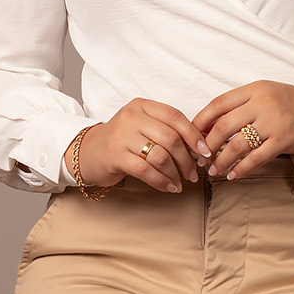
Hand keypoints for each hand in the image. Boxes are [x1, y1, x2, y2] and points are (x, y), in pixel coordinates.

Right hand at [64, 100, 212, 192]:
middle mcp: (131, 117)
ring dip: (175, 173)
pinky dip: (162, 181)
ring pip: (160, 156)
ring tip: (180, 182)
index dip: (194, 135)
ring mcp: (122, 136)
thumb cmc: (122, 141)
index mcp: (142, 105)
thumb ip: (166, 130)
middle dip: (187, 159)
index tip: (205, 152)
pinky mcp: (115, 156)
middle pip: (171, 138)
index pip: (175, 117)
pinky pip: (146, 171)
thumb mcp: (143, 126)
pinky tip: (169, 187)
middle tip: (193, 173)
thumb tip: (200, 146)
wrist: (88, 152)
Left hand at [190, 81, 293, 179]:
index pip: (218, 104)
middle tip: (198, 158)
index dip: (200, 121)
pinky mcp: (285, 139)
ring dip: (221, 160)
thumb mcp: (268, 95)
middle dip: (206, 145)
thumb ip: (244, 106)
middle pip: (223, 125)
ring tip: (213, 170)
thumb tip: (213, 125)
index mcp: (255, 89)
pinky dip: (241, 169)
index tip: (191, 136)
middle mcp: (262, 103)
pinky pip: (256, 157)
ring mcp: (274, 121)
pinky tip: (233, 175)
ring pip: (237, 144)